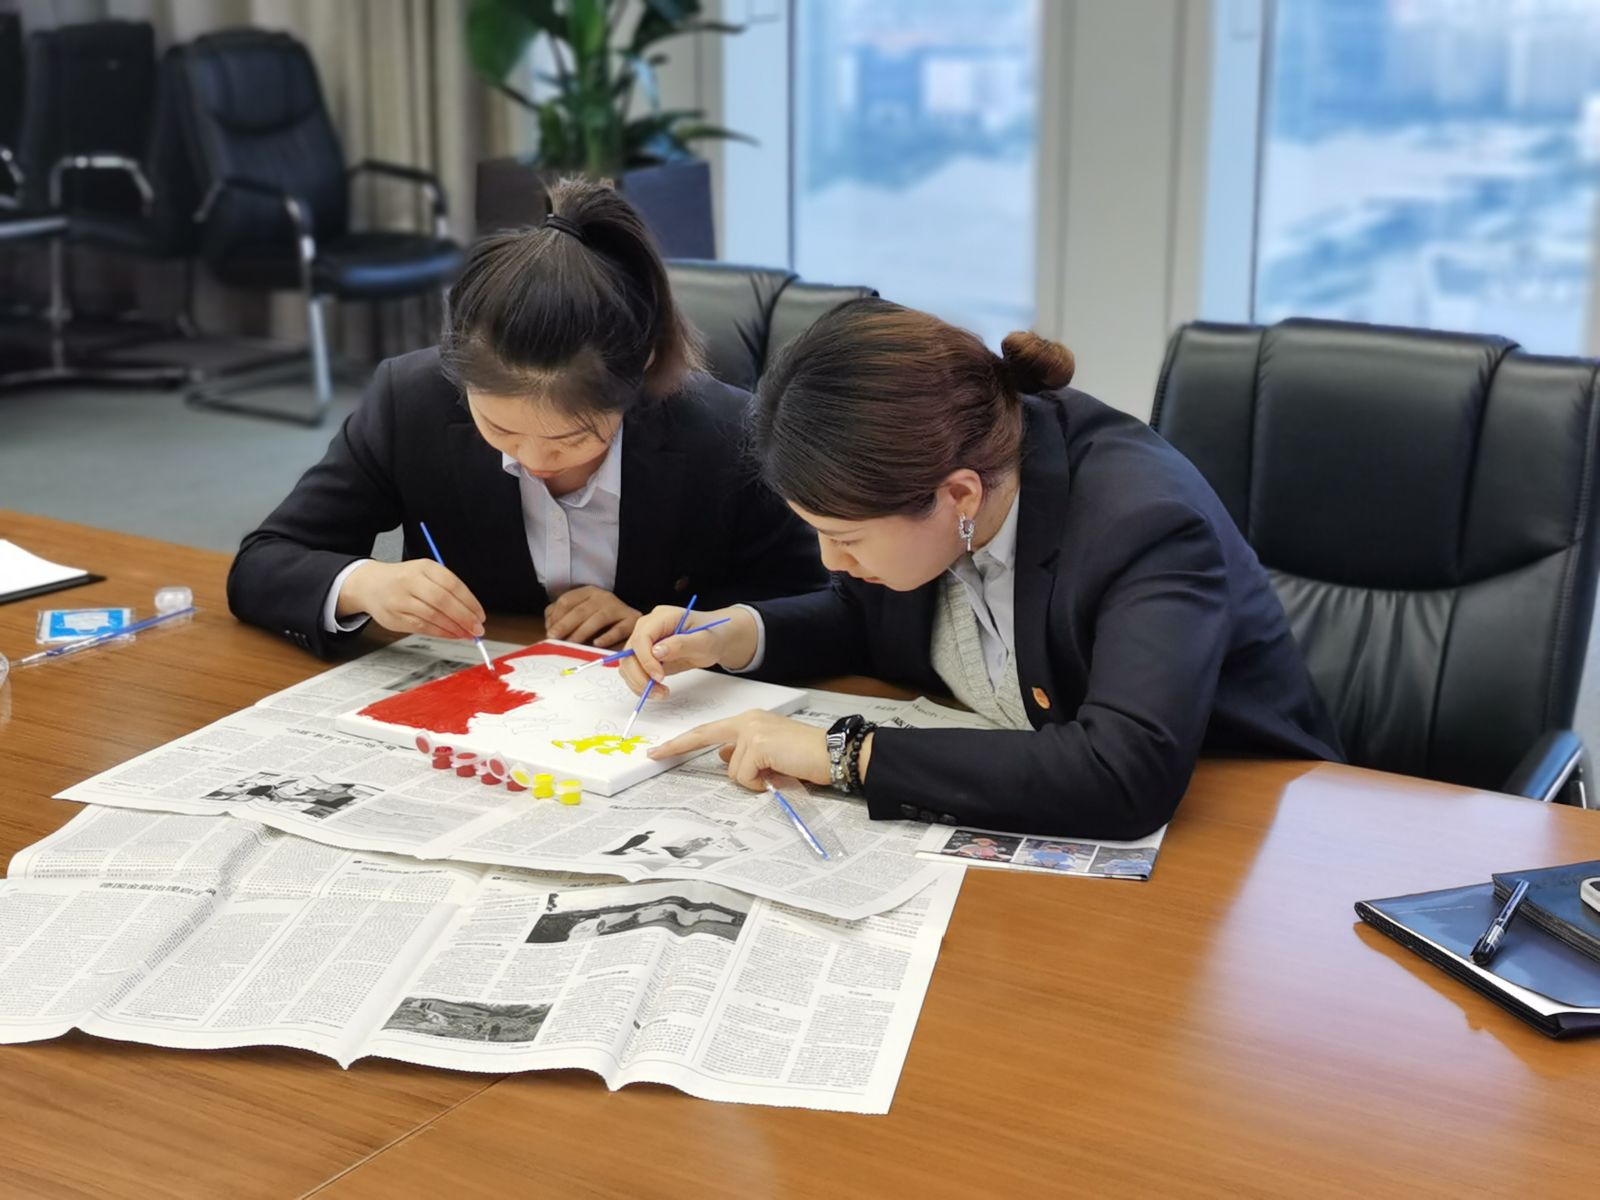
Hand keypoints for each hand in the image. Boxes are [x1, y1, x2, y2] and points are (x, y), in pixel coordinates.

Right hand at [339, 560, 485, 639]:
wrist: (369, 585)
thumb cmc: (404, 580)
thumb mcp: (426, 574)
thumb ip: (449, 590)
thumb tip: (473, 613)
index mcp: (424, 567)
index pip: (452, 584)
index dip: (470, 602)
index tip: (480, 615)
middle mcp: (410, 581)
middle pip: (443, 600)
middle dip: (464, 617)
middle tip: (477, 629)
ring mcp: (400, 599)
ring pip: (432, 616)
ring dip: (454, 628)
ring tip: (466, 634)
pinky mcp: (394, 616)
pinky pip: (421, 627)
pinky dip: (440, 632)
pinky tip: (451, 634)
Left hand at [544, 586, 640, 647]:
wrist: (631, 622)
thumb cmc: (601, 622)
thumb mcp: (580, 614)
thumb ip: (563, 617)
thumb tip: (550, 628)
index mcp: (588, 592)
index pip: (567, 600)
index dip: (556, 616)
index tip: (549, 632)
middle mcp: (603, 596)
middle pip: (581, 610)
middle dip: (565, 625)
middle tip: (554, 639)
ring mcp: (618, 607)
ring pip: (598, 618)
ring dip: (582, 632)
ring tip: (572, 644)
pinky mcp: (632, 620)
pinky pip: (619, 629)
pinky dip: (607, 637)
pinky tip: (596, 644)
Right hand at [617, 605, 758, 697]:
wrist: (715, 639)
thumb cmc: (712, 636)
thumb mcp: (704, 641)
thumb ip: (681, 644)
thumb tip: (656, 652)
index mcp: (662, 617)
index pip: (642, 637)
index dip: (646, 659)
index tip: (660, 677)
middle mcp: (647, 627)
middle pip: (629, 653)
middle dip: (640, 676)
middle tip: (659, 692)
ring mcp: (644, 642)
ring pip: (627, 665)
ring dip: (639, 684)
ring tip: (660, 693)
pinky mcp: (643, 656)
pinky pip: (632, 671)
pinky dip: (640, 685)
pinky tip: (656, 691)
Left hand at [648, 710, 832, 790]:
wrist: (833, 754)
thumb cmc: (806, 757)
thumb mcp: (770, 754)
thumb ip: (745, 753)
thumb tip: (724, 757)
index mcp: (751, 721)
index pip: (710, 731)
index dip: (684, 741)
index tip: (661, 749)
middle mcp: (749, 721)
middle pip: (704, 736)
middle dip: (677, 747)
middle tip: (654, 755)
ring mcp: (752, 731)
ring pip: (732, 770)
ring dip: (752, 781)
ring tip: (777, 776)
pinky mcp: (759, 745)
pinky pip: (745, 777)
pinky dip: (761, 785)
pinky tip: (779, 776)